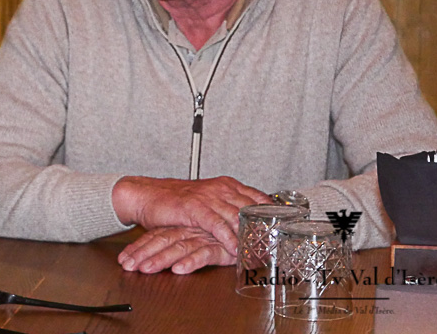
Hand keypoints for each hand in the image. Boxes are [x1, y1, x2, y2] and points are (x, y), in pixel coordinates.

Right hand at [112, 176, 269, 250]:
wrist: (147, 195)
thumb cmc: (175, 200)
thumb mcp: (207, 199)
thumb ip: (227, 206)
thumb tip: (248, 221)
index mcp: (226, 185)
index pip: (259, 198)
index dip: (274, 213)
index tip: (289, 226)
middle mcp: (220, 188)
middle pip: (252, 209)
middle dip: (267, 228)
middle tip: (280, 245)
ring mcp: (208, 197)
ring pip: (237, 218)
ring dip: (251, 237)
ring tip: (263, 251)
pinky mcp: (195, 208)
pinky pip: (217, 225)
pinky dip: (229, 239)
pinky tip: (236, 249)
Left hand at [117, 226, 233, 273]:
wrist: (236, 211)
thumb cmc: (212, 224)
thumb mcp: (187, 231)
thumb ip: (172, 239)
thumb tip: (145, 254)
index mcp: (180, 226)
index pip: (155, 236)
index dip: (139, 248)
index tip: (125, 261)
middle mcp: (189, 230)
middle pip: (163, 241)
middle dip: (145, 255)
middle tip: (131, 266)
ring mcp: (203, 237)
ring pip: (179, 248)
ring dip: (162, 259)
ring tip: (147, 269)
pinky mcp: (219, 247)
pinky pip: (203, 254)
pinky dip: (190, 261)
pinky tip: (179, 269)